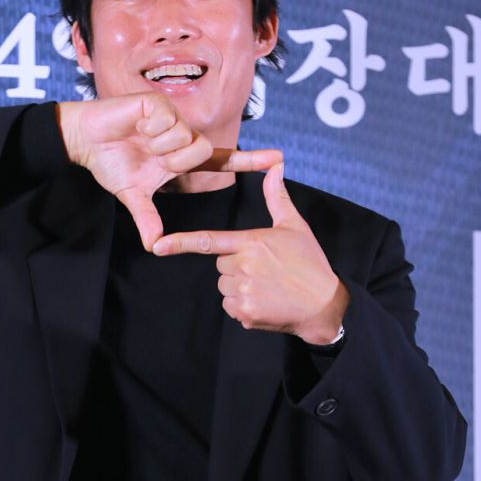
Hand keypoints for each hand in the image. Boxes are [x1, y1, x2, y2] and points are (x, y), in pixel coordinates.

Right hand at [57, 94, 282, 250]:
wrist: (86, 139)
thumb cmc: (110, 162)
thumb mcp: (132, 195)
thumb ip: (147, 218)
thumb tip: (154, 245)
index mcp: (181, 157)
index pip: (221, 160)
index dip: (249, 160)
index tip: (277, 160)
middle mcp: (182, 136)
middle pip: (202, 150)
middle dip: (175, 160)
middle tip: (152, 156)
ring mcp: (172, 118)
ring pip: (185, 137)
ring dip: (159, 145)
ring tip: (141, 138)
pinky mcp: (158, 104)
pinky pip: (167, 122)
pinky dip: (150, 129)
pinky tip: (137, 124)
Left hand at [151, 161, 350, 342]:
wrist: (323, 305)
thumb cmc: (309, 263)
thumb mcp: (295, 226)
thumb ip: (277, 197)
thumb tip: (274, 167)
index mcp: (251, 242)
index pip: (208, 241)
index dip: (180, 243)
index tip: (157, 246)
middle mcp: (243, 267)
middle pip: (221, 264)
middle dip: (236, 265)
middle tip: (265, 269)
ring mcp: (243, 292)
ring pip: (225, 285)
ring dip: (239, 286)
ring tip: (268, 286)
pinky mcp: (244, 313)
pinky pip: (230, 306)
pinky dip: (243, 305)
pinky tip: (265, 301)